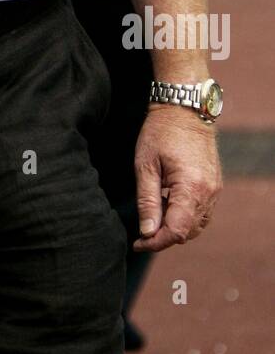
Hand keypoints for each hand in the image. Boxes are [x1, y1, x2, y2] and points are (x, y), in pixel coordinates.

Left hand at [133, 105, 221, 252]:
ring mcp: (215, 190)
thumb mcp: (145, 166)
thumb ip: (147, 202)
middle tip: (142, 229)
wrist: (184, 110)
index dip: (156, 242)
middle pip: (187, 232)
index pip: (176, 231)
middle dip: (164, 236)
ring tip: (155, 211)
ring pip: (196, 225)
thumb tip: (147, 232)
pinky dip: (185, 215)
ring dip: (175, 226)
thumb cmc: (160, 134)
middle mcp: (208, 192)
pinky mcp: (215, 186)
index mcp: (191, 187)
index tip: (138, 242)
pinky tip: (169, 202)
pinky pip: (202, 213)